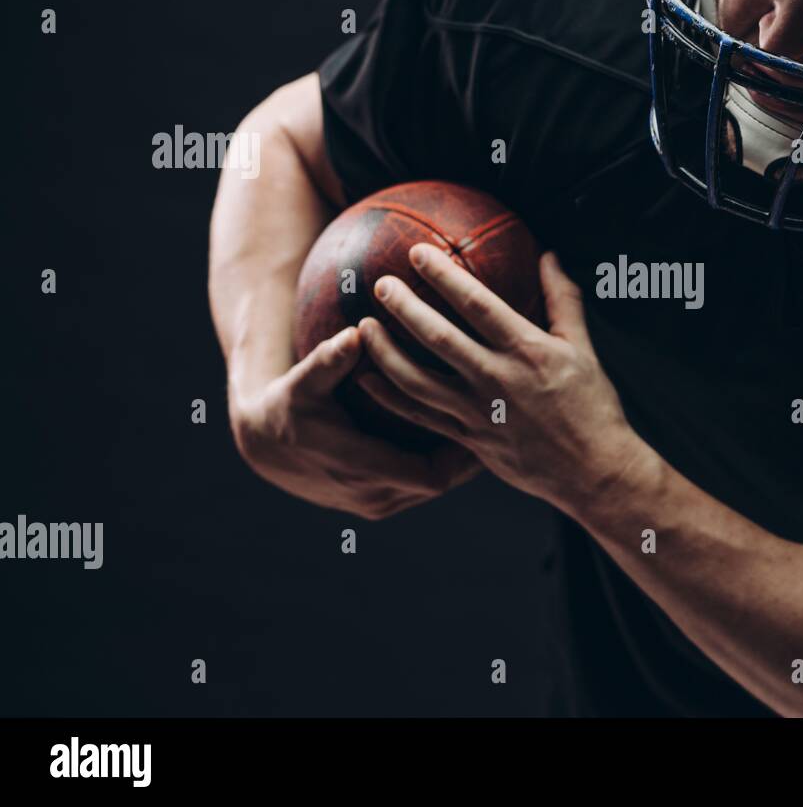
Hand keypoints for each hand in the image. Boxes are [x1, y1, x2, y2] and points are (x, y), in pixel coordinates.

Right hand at [229, 326, 483, 519]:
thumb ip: (328, 361)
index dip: (465, 454)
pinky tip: (463, 435)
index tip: (488, 420)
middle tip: (500, 419)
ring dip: (459, 462)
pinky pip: (421, 488)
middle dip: (471, 455)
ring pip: (435, 487)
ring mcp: (376, 504)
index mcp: (362, 469)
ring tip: (490, 426)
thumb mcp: (303, 382)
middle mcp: (373, 497)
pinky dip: (441, 465)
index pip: (433, 474)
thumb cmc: (287, 405)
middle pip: (443, 482)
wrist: (263, 444)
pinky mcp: (377, 503)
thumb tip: (353, 335)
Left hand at [356, 247, 646, 506]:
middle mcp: (498, 379)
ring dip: (385, 351)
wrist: (593, 472)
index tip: (417, 252)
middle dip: (404, 307)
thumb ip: (563, 299)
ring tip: (364, 327)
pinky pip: (420, 416)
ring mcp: (479, 412)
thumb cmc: (593, 406)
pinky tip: (367, 379)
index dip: (444, 275)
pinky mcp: (469, 439)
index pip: (477, 304)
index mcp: (528, 350)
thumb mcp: (583, 348)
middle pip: (437, 338)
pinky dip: (389, 397)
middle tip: (380, 284)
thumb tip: (550, 255)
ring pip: (418, 380)